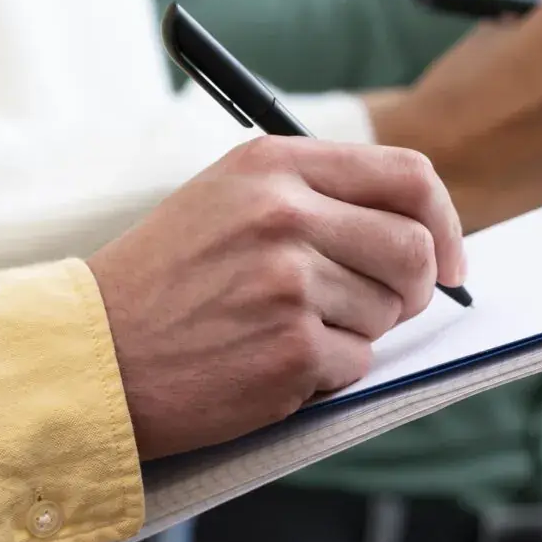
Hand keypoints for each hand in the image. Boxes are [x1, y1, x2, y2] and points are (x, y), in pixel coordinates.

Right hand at [88, 137, 464, 458]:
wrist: (91, 356)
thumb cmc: (160, 283)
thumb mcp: (224, 201)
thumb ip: (313, 197)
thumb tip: (416, 228)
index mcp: (272, 166)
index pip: (407, 176)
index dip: (445, 222)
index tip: (451, 260)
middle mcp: (284, 215)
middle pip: (413, 249)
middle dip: (413, 289)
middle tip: (382, 308)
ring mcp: (289, 284)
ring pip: (385, 312)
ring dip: (353, 334)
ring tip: (284, 332)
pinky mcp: (291, 350)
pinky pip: (355, 363)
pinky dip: (324, 375)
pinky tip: (267, 364)